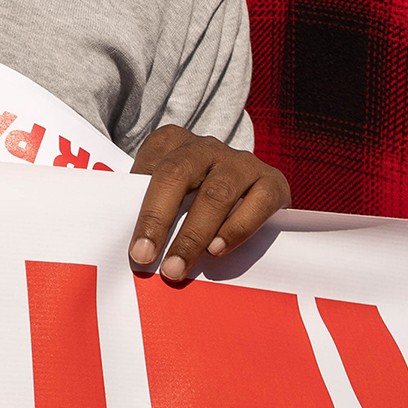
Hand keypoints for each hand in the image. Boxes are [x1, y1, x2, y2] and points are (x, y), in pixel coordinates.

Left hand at [127, 126, 289, 283]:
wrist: (251, 192)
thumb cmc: (195, 196)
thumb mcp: (168, 192)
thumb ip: (150, 207)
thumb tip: (136, 247)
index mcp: (172, 141)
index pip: (149, 169)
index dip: (141, 210)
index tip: (135, 250)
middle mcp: (206, 147)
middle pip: (177, 175)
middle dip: (159, 220)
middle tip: (147, 258)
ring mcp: (240, 161)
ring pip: (215, 193)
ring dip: (194, 234)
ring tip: (179, 266)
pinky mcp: (273, 181)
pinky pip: (258, 202)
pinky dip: (237, 228)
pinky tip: (218, 249)